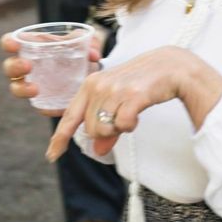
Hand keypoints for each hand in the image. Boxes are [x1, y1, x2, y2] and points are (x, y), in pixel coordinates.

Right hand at [0, 31, 102, 113]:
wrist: (88, 73)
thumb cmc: (78, 52)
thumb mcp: (84, 44)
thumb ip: (89, 43)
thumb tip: (93, 54)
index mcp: (31, 46)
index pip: (11, 42)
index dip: (8, 43)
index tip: (14, 45)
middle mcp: (26, 66)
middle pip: (9, 67)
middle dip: (15, 67)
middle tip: (28, 66)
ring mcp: (32, 84)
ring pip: (16, 88)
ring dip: (22, 88)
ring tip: (35, 89)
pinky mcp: (42, 101)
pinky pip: (36, 105)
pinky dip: (40, 106)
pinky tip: (48, 107)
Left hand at [45, 47, 221, 159]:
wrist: (170, 65)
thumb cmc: (141, 83)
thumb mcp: (118, 100)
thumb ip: (106, 126)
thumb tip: (98, 151)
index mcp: (89, 85)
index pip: (70, 117)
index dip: (60, 138)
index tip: (52, 155)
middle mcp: (98, 86)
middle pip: (91, 130)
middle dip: (107, 131)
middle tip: (123, 116)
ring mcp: (114, 90)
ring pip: (105, 129)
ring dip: (120, 128)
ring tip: (131, 112)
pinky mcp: (132, 95)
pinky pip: (123, 124)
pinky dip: (131, 125)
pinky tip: (138, 112)